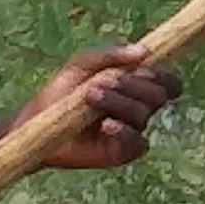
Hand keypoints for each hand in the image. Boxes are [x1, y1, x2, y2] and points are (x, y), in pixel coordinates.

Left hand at [25, 44, 177, 171]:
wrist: (37, 122)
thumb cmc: (61, 92)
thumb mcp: (82, 65)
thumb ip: (111, 54)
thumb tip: (145, 51)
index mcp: (136, 88)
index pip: (168, 83)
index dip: (162, 76)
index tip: (141, 70)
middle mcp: (138, 110)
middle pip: (157, 96)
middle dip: (133, 86)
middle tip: (102, 82)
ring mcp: (131, 132)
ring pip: (143, 115)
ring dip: (119, 102)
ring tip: (90, 96)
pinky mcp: (122, 152)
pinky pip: (137, 142)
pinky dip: (124, 131)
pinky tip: (106, 125)